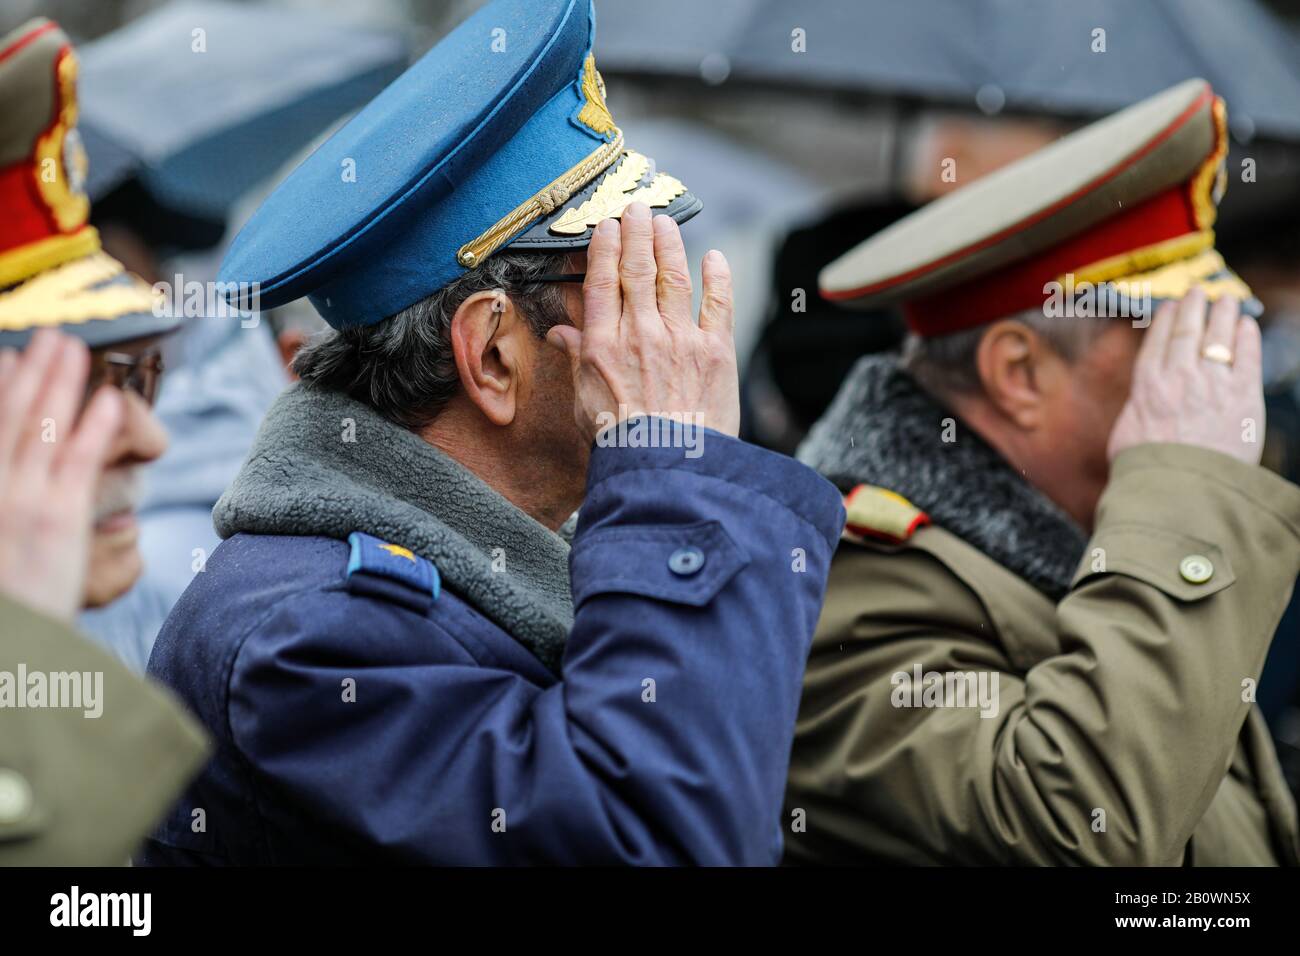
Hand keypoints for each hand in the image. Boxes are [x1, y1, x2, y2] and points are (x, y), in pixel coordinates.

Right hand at [0, 330, 121, 622]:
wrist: (4, 642)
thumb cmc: (4, 599)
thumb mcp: (4, 539)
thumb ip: (10, 503)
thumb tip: (20, 473)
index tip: (10, 356)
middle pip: (11, 415)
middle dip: (32, 373)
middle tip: (50, 336)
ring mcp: (21, 500)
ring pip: (42, 427)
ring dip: (59, 382)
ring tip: (73, 349)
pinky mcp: (59, 519)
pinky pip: (79, 461)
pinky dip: (95, 427)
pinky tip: (110, 400)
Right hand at [546, 202, 740, 442]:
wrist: (667, 468)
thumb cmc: (621, 441)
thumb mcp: (584, 400)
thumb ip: (577, 359)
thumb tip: (560, 333)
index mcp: (604, 344)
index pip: (603, 282)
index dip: (605, 248)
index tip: (607, 226)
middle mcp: (641, 333)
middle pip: (638, 269)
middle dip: (636, 233)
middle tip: (637, 209)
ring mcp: (681, 339)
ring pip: (674, 277)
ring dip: (670, 244)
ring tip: (665, 222)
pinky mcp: (715, 352)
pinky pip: (717, 304)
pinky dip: (717, 278)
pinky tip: (714, 259)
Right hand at [1108, 290, 1263, 466]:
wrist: (1177, 487)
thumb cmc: (1145, 470)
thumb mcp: (1124, 437)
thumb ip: (1135, 415)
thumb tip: (1138, 411)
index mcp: (1147, 387)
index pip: (1157, 343)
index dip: (1164, 321)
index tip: (1169, 306)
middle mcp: (1179, 377)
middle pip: (1187, 332)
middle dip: (1193, 308)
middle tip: (1198, 292)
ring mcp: (1212, 384)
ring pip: (1217, 337)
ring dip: (1222, 314)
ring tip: (1226, 299)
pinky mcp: (1243, 397)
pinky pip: (1247, 359)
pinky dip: (1247, 339)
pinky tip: (1247, 326)